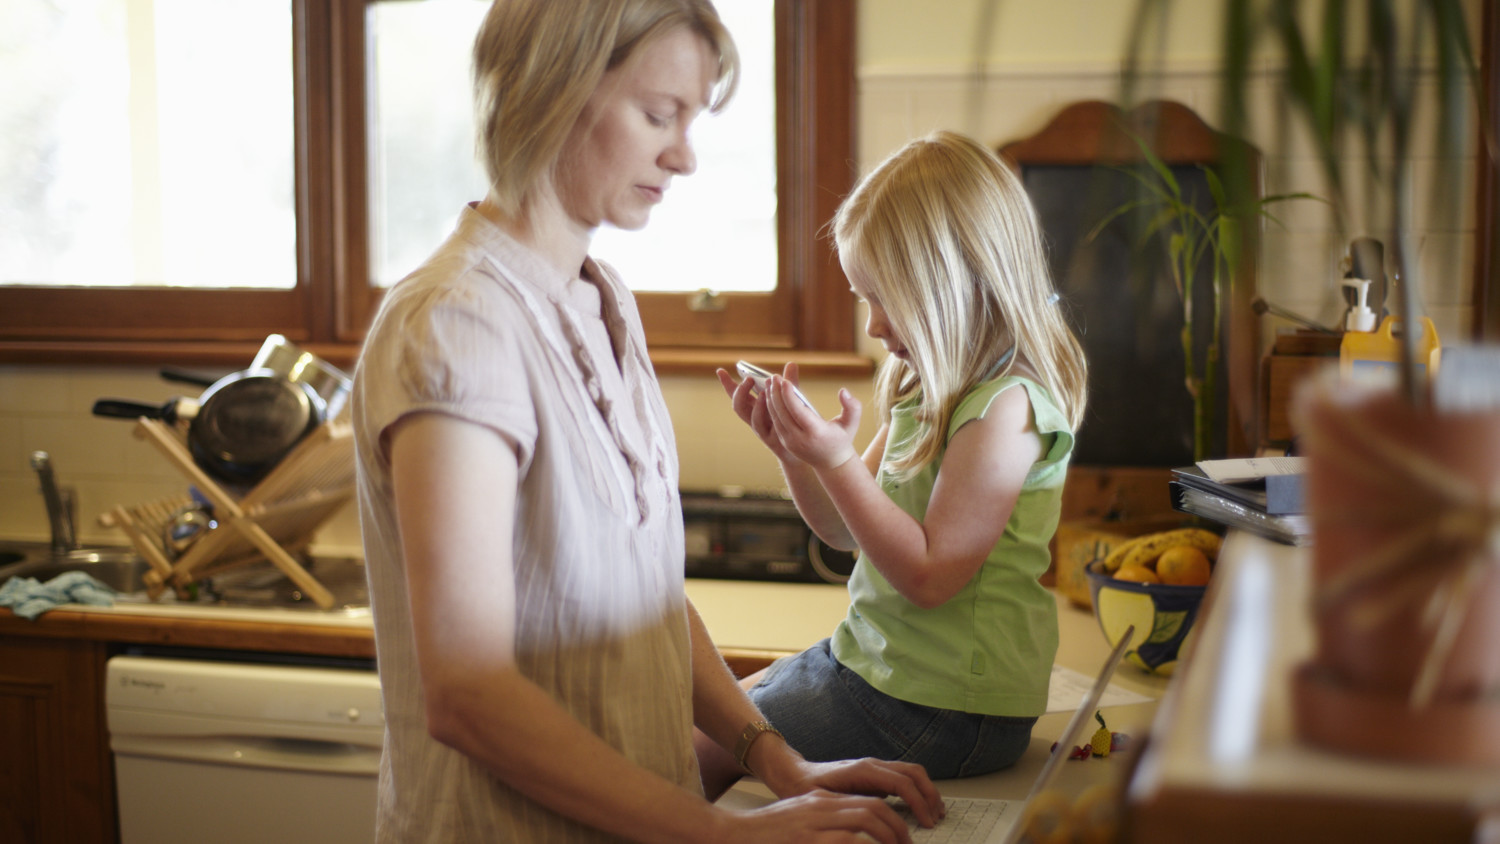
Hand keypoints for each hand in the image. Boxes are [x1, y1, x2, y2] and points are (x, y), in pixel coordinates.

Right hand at [715, 366, 800, 463]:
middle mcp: (755, 417)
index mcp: (757, 407)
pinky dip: (759, 409)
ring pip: (744, 413)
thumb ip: (790, 383)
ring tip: (753, 384)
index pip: (738, 394)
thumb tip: (791, 363)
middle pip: (737, 403)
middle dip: (738, 389)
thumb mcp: (792, 400)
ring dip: (746, 397)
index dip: (728, 384)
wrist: (803, 447)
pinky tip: (766, 399)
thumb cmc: (794, 422)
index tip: (720, 371)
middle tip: (748, 378)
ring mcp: (760, 427)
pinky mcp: (768, 436)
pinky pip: (758, 424)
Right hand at [717, 789, 917, 843]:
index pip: (867, 803)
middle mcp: (820, 806)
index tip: (902, 839)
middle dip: (897, 828)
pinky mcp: (808, 838)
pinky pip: (849, 840)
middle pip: (873, 808)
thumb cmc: (763, 837)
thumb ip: (823, 828)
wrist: (728, 835)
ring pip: (866, 820)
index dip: (891, 820)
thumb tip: (855, 839)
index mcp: (820, 802)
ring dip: (889, 836)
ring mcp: (814, 821)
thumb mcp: (798, 823)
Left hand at [762, 756, 944, 830]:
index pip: (901, 783)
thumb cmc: (805, 788)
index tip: (926, 823)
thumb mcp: (824, 802)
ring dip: (927, 790)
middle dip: (929, 795)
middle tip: (936, 819)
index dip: (918, 803)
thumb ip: (848, 810)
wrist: (794, 774)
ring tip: (935, 813)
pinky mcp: (874, 773)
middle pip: (912, 773)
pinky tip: (920, 806)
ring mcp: (874, 766)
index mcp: (862, 770)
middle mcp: (871, 764)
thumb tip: (870, 821)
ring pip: (911, 772)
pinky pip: (903, 776)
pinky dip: (917, 789)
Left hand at [763, 365, 861, 470]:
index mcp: (816, 432)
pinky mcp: (785, 442)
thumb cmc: (843, 438)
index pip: (798, 411)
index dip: (789, 395)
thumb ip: (852, 406)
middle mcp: (800, 438)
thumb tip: (843, 391)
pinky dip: (772, 407)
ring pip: (776, 417)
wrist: (832, 463)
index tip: (784, 380)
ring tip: (770, 382)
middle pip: (783, 413)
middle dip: (777, 394)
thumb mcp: (852, 423)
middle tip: (774, 376)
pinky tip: (771, 394)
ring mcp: (790, 442)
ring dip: (772, 399)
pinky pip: (776, 422)